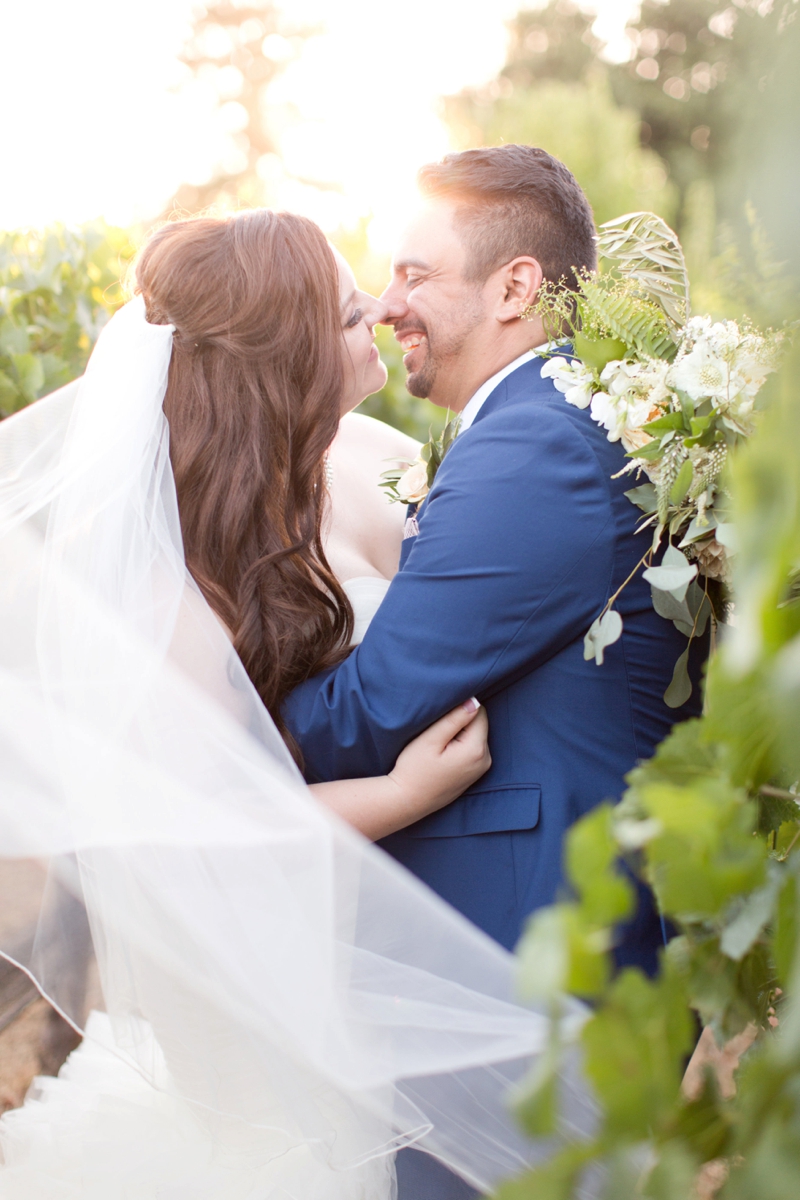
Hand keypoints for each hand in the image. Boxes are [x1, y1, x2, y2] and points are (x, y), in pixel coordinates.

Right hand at [387, 699, 490, 828]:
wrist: (408, 801)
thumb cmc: (415, 770)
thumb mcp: (431, 739)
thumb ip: (454, 718)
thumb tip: (474, 701)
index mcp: (476, 749)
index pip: (479, 713)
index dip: (460, 709)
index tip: (441, 719)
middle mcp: (485, 760)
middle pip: (479, 725)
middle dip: (461, 723)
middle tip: (437, 733)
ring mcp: (481, 769)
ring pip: (476, 736)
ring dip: (460, 735)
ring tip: (438, 746)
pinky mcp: (475, 774)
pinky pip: (473, 749)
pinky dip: (460, 746)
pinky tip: (443, 755)